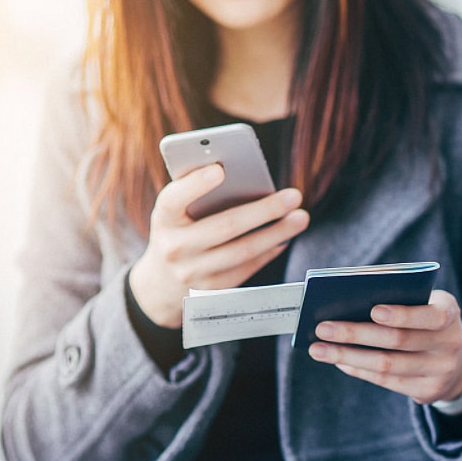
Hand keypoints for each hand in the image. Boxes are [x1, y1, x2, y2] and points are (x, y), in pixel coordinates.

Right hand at [129, 163, 309, 327]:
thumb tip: (240, 176)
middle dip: (264, 210)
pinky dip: (269, 250)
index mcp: (163, 219)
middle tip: (294, 195)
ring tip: (300, 217)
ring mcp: (194, 272)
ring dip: (276, 233)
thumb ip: (197, 194)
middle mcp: (175, 247)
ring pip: (243, 251)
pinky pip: (248, 267)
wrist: (161, 285)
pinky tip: (285, 237)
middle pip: (225, 226)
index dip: (195, 184)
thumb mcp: (175, 213)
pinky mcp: (213, 291)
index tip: (220, 169)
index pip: (174, 199)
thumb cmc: (177, 232)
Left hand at [308, 290, 461, 405]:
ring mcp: (440, 371)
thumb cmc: (427, 320)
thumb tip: (352, 292)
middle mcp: (449, 343)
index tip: (373, 310)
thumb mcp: (425, 302)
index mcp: (449, 313)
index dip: (402, 314)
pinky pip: (386, 381)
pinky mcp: (427, 391)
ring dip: (348, 356)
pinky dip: (358, 369)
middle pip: (398, 341)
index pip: (428, 315)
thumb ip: (398, 294)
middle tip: (322, 328)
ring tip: (319, 349)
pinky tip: (338, 360)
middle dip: (356, 334)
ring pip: (387, 365)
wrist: (456, 361)